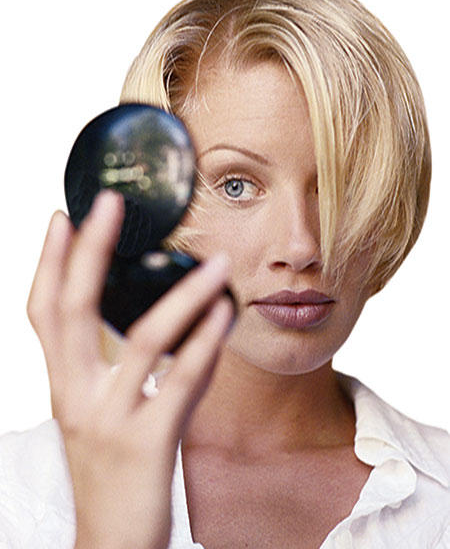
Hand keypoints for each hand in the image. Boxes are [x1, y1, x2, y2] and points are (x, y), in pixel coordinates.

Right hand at [27, 190, 233, 548]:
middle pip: (74, 310)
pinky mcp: (148, 443)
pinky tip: (225, 312)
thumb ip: (116, 368)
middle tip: (108, 203)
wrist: (110, 548)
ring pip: (142, 340)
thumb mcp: (98, 415)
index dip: (50, 263)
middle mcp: (77, 397)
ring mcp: (110, 420)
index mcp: (64, 386)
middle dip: (89, 252)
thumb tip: (156, 318)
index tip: (62, 217)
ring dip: (181, 294)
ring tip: (213, 261)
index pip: (44, 312)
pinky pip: (180, 382)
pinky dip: (205, 342)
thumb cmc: (112, 473)